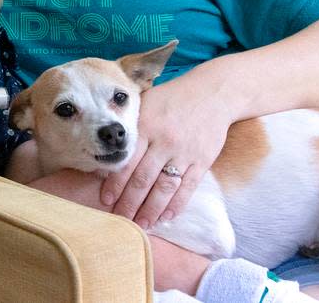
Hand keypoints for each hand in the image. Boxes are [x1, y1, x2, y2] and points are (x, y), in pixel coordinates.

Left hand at [102, 78, 231, 228]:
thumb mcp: (145, 102)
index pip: (126, 162)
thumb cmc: (172, 98)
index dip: (115, 184)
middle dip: (129, 203)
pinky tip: (166, 217)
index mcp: (146, 127)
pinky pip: (187, 188)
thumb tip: (108, 148)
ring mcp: (185, 153)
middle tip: (119, 220)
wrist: (212, 93)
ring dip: (151, 209)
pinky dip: (177, 205)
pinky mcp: (203, 161)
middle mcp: (164, 142)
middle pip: (143, 179)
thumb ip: (130, 125)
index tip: (106, 200)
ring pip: (164, 188)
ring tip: (141, 224)